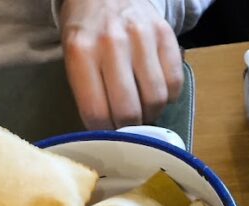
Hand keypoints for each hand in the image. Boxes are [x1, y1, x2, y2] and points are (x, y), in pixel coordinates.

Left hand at [60, 0, 184, 128]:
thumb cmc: (88, 30)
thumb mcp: (73, 55)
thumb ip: (88, 90)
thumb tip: (109, 132)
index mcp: (81, 50)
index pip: (96, 112)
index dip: (104, 132)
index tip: (107, 132)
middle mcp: (112, 42)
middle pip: (128, 111)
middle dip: (129, 127)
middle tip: (126, 123)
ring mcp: (142, 36)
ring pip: (156, 100)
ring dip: (151, 113)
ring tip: (142, 106)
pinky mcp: (166, 35)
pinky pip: (174, 83)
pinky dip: (168, 95)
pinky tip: (156, 89)